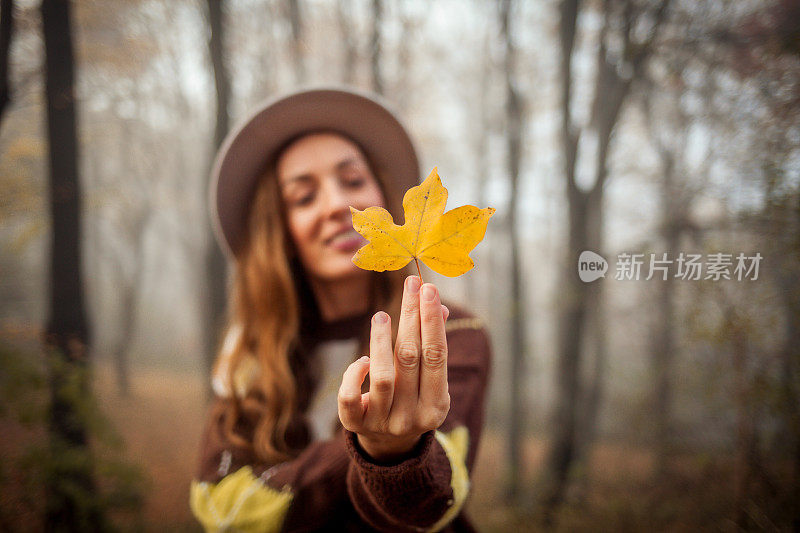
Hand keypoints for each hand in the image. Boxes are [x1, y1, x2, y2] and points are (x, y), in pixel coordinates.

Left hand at [338, 276, 450, 461]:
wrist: (389, 446)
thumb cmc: (413, 400)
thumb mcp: (429, 380)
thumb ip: (432, 346)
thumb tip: (438, 305)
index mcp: (437, 406)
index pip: (436, 355)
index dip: (431, 320)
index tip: (428, 289)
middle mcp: (412, 418)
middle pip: (410, 359)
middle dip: (411, 317)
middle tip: (410, 285)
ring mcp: (383, 423)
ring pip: (382, 377)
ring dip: (381, 341)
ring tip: (380, 316)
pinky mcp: (355, 425)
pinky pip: (350, 396)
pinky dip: (354, 374)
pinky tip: (362, 359)